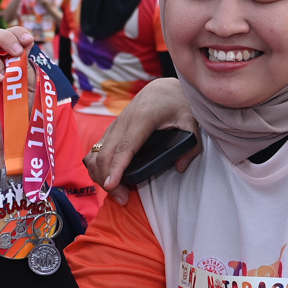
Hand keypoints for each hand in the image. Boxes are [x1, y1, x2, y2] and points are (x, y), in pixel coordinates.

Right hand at [0, 26, 36, 176]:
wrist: (16, 137)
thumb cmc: (25, 113)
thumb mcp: (31, 85)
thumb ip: (25, 64)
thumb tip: (25, 42)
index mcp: (11, 58)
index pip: (10, 36)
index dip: (16, 32)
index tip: (27, 39)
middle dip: (4, 37)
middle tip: (17, 49)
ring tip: (7, 71)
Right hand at [85, 77, 200, 204]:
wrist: (163, 89)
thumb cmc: (178, 103)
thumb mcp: (192, 120)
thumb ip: (192, 145)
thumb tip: (180, 167)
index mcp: (142, 118)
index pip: (125, 146)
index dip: (116, 167)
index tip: (112, 185)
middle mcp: (123, 121)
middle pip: (105, 154)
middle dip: (107, 180)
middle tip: (122, 199)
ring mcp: (114, 126)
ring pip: (95, 153)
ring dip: (99, 175)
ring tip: (116, 191)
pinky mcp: (111, 130)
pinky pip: (95, 151)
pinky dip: (96, 167)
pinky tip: (107, 179)